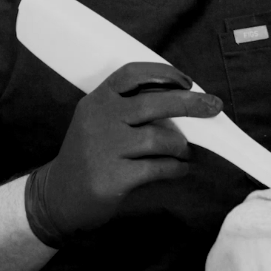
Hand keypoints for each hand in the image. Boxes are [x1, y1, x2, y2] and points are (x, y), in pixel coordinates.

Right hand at [25, 62, 222, 246]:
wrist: (57, 197)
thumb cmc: (88, 155)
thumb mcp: (97, 122)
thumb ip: (127, 110)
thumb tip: (180, 102)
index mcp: (98, 100)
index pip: (131, 74)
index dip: (163, 73)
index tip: (187, 81)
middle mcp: (100, 119)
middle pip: (153, 103)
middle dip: (190, 103)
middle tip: (214, 106)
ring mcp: (105, 148)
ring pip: (159, 138)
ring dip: (181, 145)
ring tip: (185, 152)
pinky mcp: (113, 178)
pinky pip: (157, 168)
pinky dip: (176, 168)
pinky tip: (181, 169)